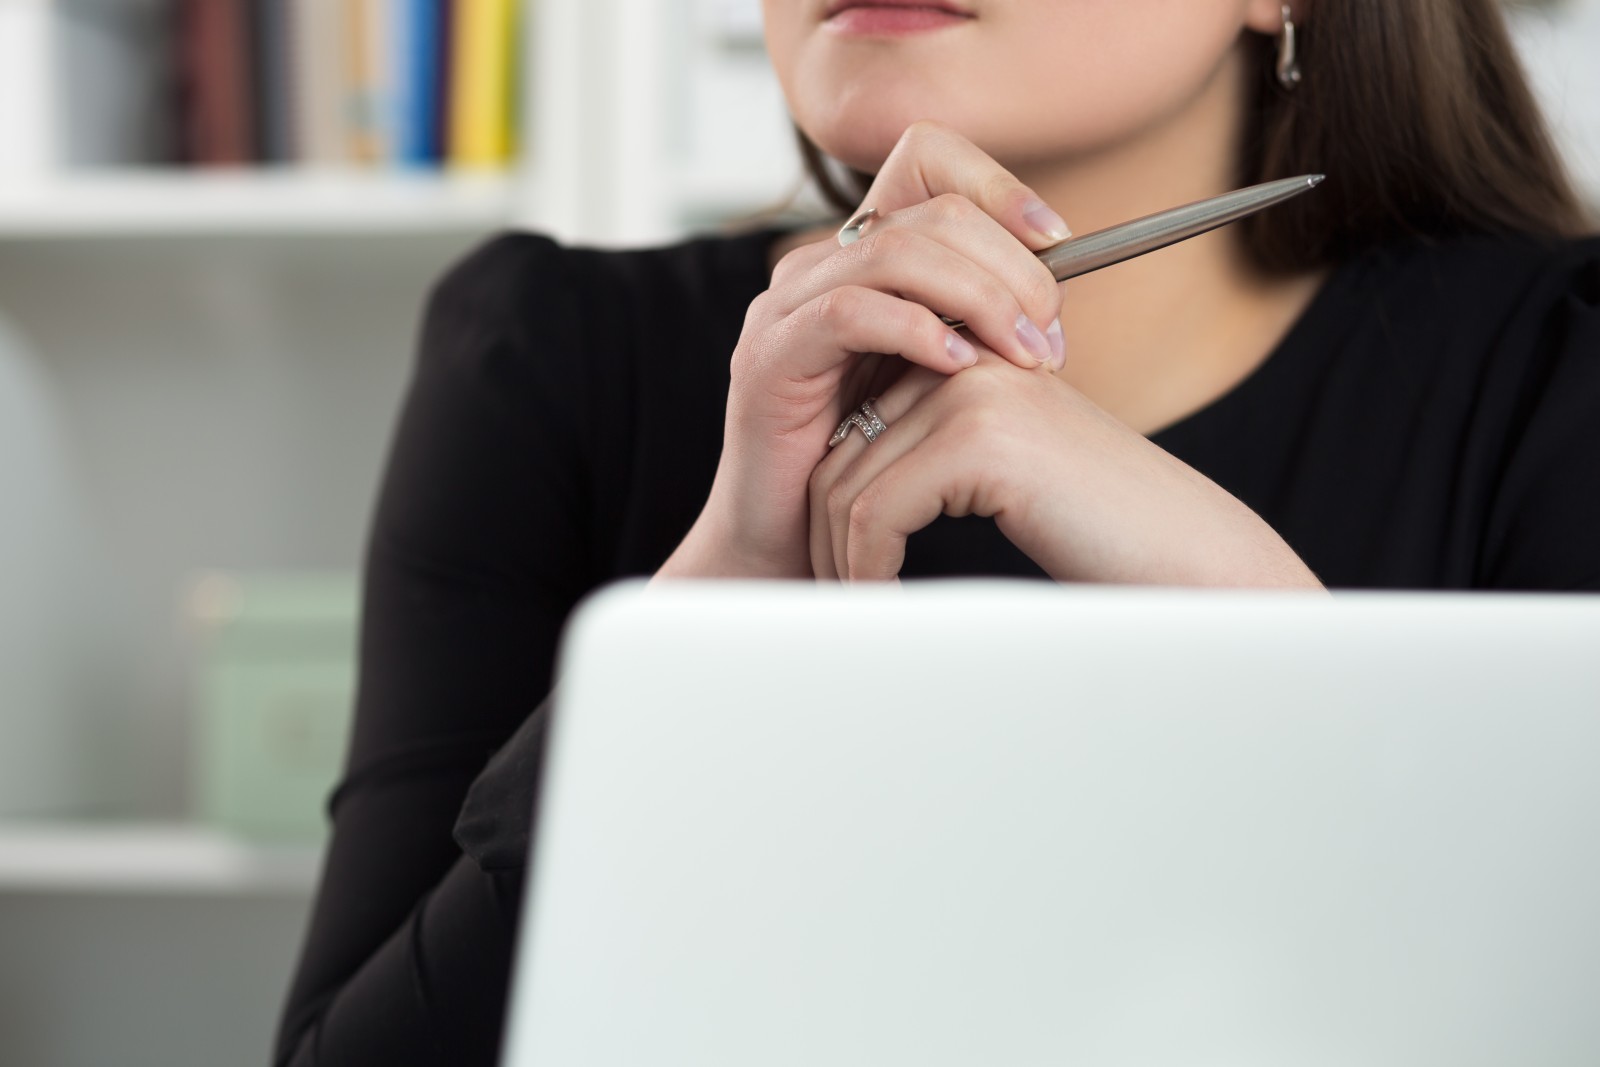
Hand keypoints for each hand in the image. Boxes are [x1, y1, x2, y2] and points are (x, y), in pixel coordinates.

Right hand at [655, 120, 1070, 579]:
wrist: (795, 542)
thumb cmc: (873, 467)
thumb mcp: (940, 379)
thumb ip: (977, 325)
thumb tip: (1053, 294)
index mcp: (860, 256)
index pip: (928, 160)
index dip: (999, 187)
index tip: (1058, 241)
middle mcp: (819, 264)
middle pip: (930, 210)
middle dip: (1008, 265)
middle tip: (1050, 329)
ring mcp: (788, 305)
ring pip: (896, 253)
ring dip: (979, 298)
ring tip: (1023, 352)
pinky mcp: (770, 355)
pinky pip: (850, 312)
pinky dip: (917, 331)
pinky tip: (961, 369)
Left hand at [809, 345, 1325, 587]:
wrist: (1186, 553)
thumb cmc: (1105, 529)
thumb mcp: (1008, 474)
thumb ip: (938, 456)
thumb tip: (839, 486)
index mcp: (974, 360)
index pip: (857, 423)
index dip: (833, 499)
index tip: (834, 558)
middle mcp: (969, 362)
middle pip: (840, 453)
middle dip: (826, 534)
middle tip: (833, 591)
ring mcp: (974, 393)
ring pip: (847, 485)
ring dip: (840, 559)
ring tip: (859, 603)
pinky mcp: (980, 441)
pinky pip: (875, 512)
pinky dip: (867, 568)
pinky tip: (886, 597)